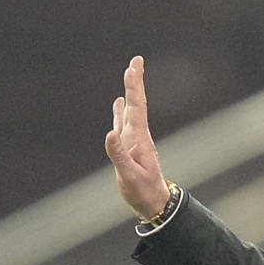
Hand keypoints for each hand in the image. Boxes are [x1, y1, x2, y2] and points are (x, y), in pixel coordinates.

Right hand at [105, 56, 170, 220]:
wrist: (154, 203)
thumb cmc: (143, 192)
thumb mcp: (129, 176)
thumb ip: (118, 155)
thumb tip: (110, 133)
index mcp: (139, 139)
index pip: (136, 107)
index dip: (134, 86)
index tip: (134, 67)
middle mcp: (137, 136)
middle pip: (135, 103)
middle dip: (135, 82)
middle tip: (136, 60)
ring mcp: (133, 141)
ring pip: (130, 110)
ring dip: (129, 92)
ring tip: (130, 74)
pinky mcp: (129, 148)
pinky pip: (122, 124)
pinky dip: (119, 111)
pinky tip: (118, 102)